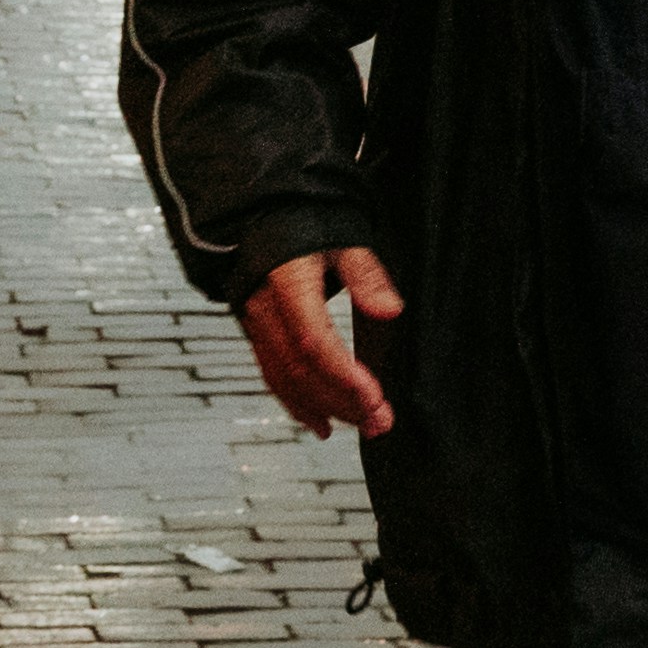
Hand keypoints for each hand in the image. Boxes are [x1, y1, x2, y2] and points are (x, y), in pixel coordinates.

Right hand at [237, 245, 399, 439]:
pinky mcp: (258, 336)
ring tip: (363, 426)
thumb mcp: (345, 243)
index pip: (313, 338)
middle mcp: (265, 309)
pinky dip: (298, 404)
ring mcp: (256, 325)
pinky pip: (274, 377)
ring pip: (285, 379)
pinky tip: (323, 424)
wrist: (267, 221)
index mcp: (288, 282)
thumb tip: (391, 310)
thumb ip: (367, 277)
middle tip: (379, 420)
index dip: (342, 372)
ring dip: (324, 408)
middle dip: (341, 401)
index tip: (373, 395)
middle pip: (300, 368)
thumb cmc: (309, 228)